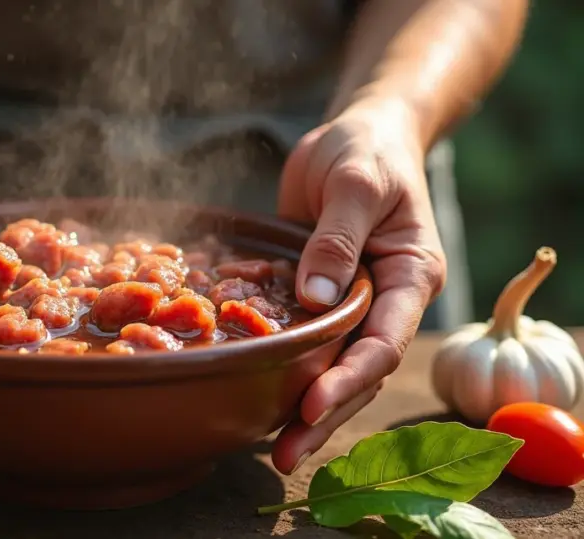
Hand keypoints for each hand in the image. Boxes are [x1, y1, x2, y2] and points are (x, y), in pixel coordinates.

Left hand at [272, 99, 446, 473]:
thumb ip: (337, 238)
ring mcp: (351, 305)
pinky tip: (253, 398)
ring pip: (330, 366)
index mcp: (411, 278)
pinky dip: (282, 370)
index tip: (312, 403)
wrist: (356, 137)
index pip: (385, 341)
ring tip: (273, 449)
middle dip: (325, 414)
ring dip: (304, 408)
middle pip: (359, 370)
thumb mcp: (356, 183)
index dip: (349, 377)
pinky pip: (302, 341)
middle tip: (286, 454)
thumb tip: (316, 300)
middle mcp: (385, 302)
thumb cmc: (367, 151)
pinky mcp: (316, 299)